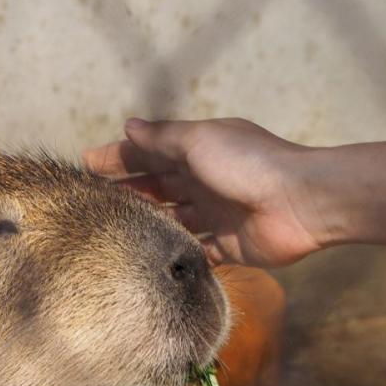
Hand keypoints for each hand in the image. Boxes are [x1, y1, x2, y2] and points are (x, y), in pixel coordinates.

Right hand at [84, 118, 324, 266]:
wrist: (300, 202)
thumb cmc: (248, 164)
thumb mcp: (199, 141)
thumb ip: (162, 138)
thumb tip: (128, 126)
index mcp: (197, 151)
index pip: (149, 153)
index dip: (118, 158)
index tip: (85, 165)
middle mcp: (204, 181)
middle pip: (156, 187)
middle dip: (126, 191)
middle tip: (91, 202)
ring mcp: (215, 215)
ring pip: (171, 220)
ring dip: (146, 223)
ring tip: (111, 232)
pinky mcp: (227, 246)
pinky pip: (194, 252)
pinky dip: (175, 253)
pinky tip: (147, 259)